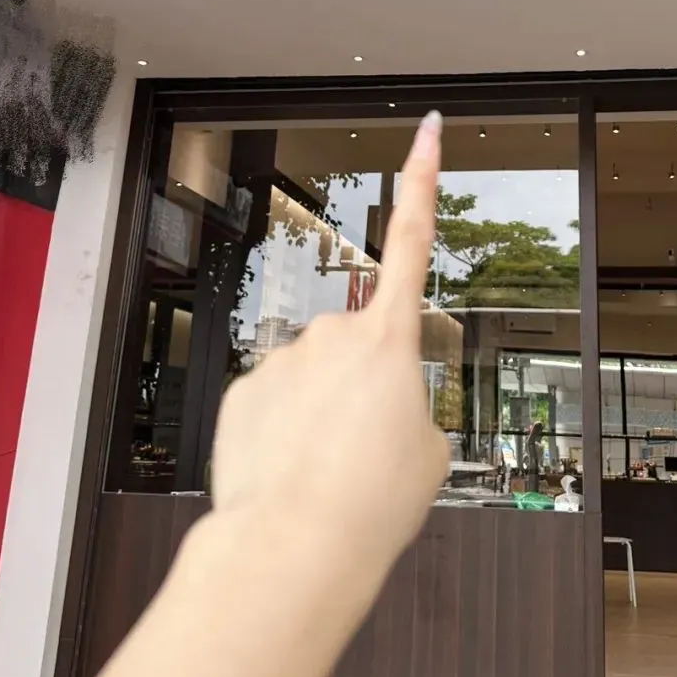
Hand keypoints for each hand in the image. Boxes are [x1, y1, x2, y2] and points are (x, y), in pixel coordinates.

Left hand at [211, 110, 449, 579]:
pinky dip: (287, 431)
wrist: (296, 544)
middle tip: (371, 447)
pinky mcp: (245, 390)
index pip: (413, 239)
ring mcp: (284, 359)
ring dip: (326, 413)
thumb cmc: (371, 501)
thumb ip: (414, 411)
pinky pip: (277, 401)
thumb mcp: (431, 454)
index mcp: (391, 339)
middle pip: (362, 345)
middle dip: (367, 385)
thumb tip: (385, 411)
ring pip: (316, 377)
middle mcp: (334, 334)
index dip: (423, 180)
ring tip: (332, 470)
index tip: (425, 132)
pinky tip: (295, 471)